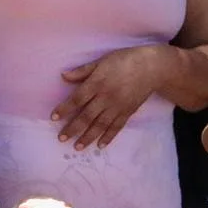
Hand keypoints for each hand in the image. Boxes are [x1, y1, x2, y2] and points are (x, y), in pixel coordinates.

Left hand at [51, 44, 165, 149]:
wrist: (153, 67)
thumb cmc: (124, 60)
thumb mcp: (101, 61)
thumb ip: (82, 71)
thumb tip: (63, 76)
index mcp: (97, 83)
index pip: (77, 99)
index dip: (65, 109)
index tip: (53, 118)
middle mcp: (106, 97)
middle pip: (87, 116)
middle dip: (73, 128)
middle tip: (61, 138)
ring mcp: (118, 106)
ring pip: (101, 124)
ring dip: (88, 137)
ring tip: (77, 147)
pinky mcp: (128, 111)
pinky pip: (117, 126)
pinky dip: (109, 137)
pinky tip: (100, 145)